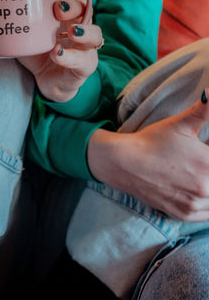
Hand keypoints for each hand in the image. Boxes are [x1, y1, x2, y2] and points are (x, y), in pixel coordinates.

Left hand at [18, 0, 102, 102]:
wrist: (47, 81)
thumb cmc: (37, 50)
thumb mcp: (23, 29)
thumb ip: (11, 14)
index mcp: (65, 11)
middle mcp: (79, 24)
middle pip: (85, 6)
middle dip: (73, 3)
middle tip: (57, 6)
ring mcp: (85, 46)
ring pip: (94, 33)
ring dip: (82, 30)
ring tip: (68, 31)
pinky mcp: (84, 66)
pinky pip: (82, 61)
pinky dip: (68, 57)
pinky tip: (57, 53)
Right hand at [88, 90, 208, 220]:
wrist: (123, 162)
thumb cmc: (152, 141)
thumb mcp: (181, 123)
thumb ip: (205, 109)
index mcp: (208, 165)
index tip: (206, 149)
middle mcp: (205, 189)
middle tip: (202, 160)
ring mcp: (195, 205)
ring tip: (200, 172)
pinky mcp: (184, 215)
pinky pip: (208, 214)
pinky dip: (207, 203)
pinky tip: (199, 188)